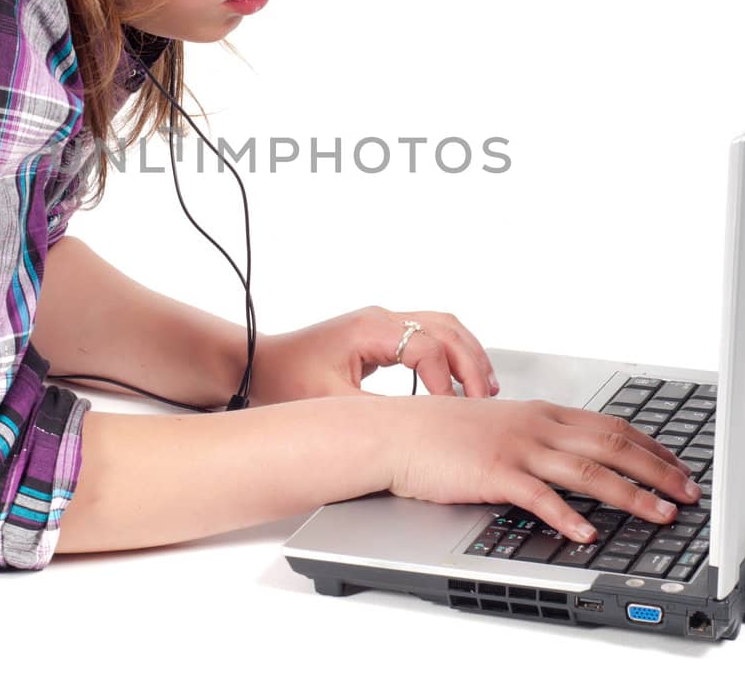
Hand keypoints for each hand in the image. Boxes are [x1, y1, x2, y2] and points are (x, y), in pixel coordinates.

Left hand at [251, 305, 499, 406]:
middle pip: (446, 329)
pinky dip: (451, 355)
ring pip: (443, 327)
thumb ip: (378, 412)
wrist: (259, 365)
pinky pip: (430, 335)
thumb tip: (418, 425)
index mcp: (370, 329)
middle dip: (471, 363)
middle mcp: (380, 319)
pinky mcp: (381, 335)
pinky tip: (459, 380)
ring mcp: (382, 323)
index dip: (445, 381)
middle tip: (484, 398)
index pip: (426, 347)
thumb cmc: (286, 380)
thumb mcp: (332, 403)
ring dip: (467, 355)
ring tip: (484, 388)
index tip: (450, 411)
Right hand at [380, 394, 702, 543]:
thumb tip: (576, 460)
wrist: (397, 432)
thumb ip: (540, 441)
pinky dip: (567, 516)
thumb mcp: (502, 427)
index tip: (680, 467)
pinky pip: (538, 497)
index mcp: (542, 413)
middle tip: (690, 493)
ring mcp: (517, 448)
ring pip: (587, 470)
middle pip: (612, 445)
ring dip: (630, 494)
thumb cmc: (444, 433)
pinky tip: (587, 533)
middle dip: (658, 470)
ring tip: (659, 513)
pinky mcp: (494, 473)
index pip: (612, 426)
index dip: (653, 448)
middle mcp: (537, 426)